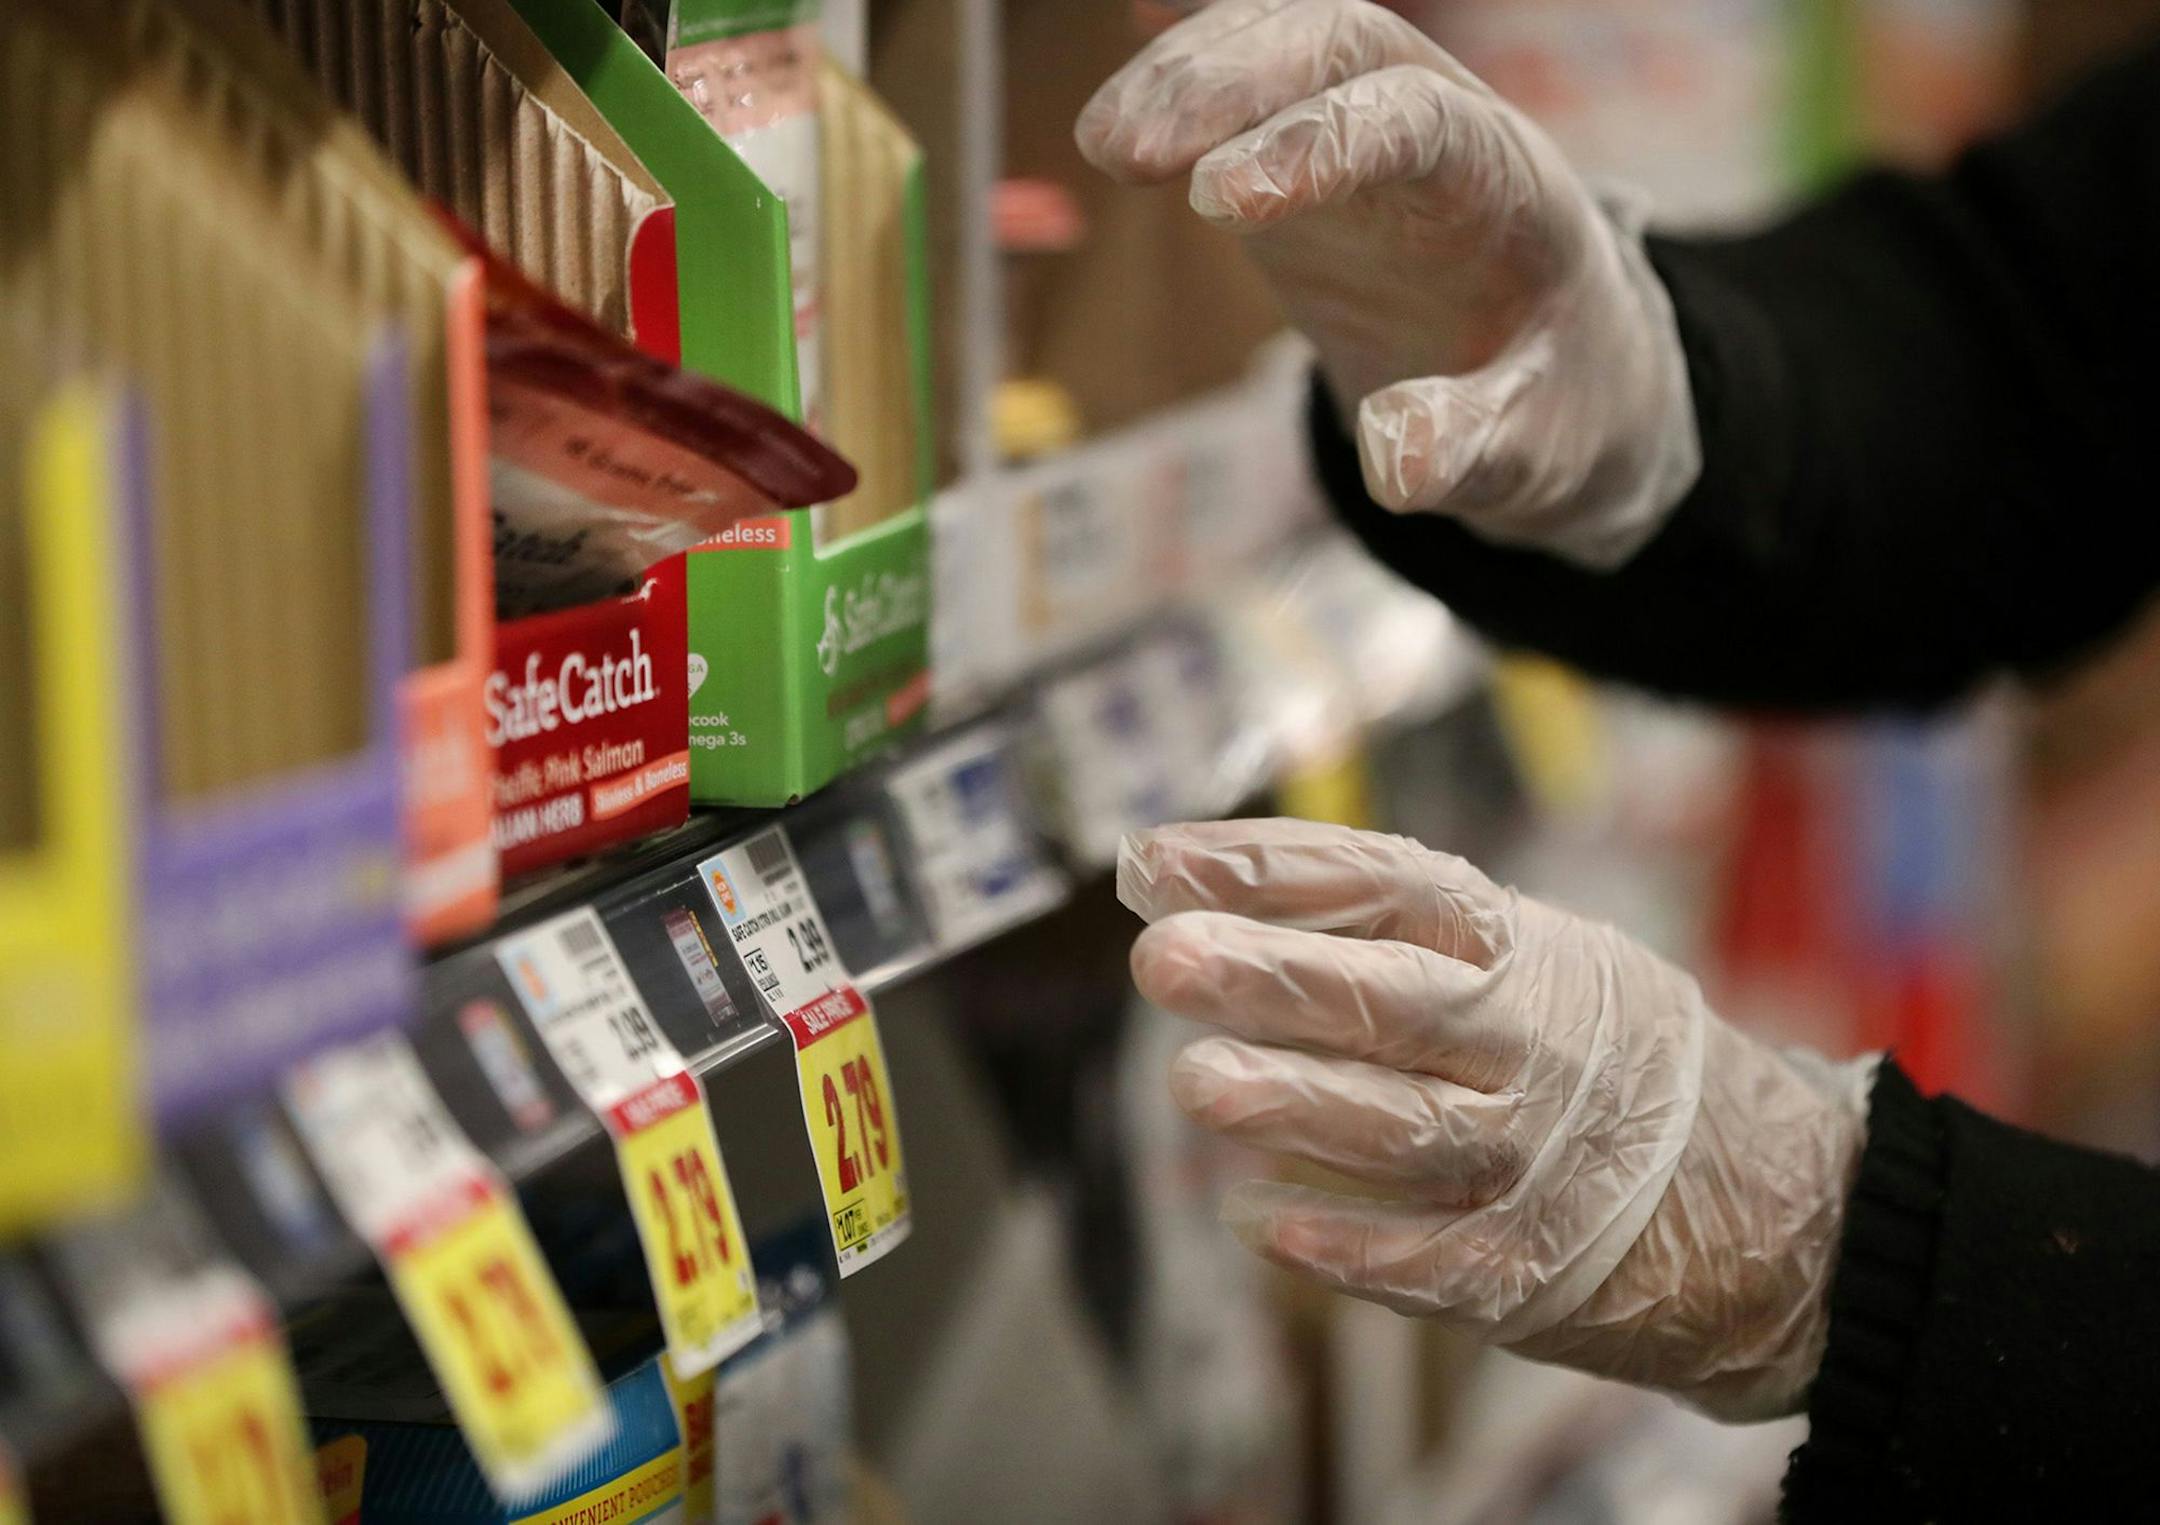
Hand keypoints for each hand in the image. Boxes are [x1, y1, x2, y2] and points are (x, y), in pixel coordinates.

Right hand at [1076, 0, 1698, 567]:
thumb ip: (1472, 451)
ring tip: (1103, 143)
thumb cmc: (1551, 408)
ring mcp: (1370, 129)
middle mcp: (1443, 128)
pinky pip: (1257, 82)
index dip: (1318, 143)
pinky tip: (1131, 42)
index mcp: (1507, 192)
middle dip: (1231, 79)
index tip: (1215, 200)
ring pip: (1286, 43)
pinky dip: (1195, 61)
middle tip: (1124, 150)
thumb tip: (1392, 469)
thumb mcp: (1534, 456)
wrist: (1558, 375)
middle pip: (1341, 43)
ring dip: (1191, 74)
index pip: (1416, 124)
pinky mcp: (1312, 156)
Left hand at [1118, 818, 1873, 1419]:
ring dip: (1298, 1105)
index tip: (1155, 861)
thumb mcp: (1541, 962)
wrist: (1780, 1209)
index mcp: (1526, 948)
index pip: (1390, 886)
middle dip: (1276, 978)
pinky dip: (1345, 1243)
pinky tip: (1257, 1218)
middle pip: (1395, 1003)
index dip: (1271, 868)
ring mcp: (1538, 1161)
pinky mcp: (1533, 1269)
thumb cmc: (1612, 1060)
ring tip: (1196, 1081)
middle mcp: (1533, 1044)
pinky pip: (1428, 1258)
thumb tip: (1214, 903)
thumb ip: (1400, 940)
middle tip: (1164, 959)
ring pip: (1406, 1130)